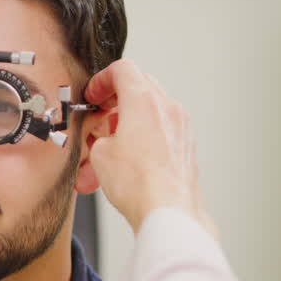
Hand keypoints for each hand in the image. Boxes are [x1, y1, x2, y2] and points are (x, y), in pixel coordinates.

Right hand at [84, 59, 215, 237]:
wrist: (168, 211)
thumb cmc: (138, 184)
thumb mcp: (100, 154)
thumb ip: (100, 135)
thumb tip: (103, 139)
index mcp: (143, 100)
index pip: (122, 69)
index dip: (101, 80)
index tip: (93, 95)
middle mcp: (167, 108)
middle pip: (139, 86)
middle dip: (115, 100)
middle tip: (100, 116)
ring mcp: (181, 126)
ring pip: (151, 110)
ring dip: (129, 121)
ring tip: (111, 147)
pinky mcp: (186, 145)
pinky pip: (162, 130)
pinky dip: (144, 136)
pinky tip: (129, 160)